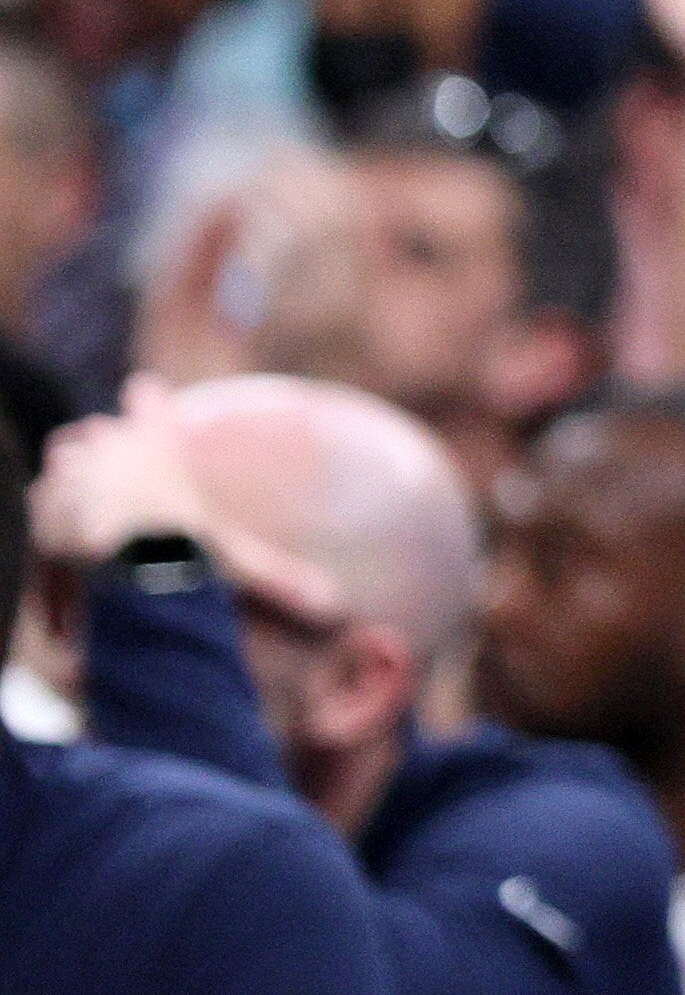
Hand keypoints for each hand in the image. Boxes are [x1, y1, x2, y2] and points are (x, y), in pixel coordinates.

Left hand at [31, 378, 354, 630]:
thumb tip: (333, 604)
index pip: (147, 397)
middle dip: (104, 447)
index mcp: (156, 439)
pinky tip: (60, 535)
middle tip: (112, 475)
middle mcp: (111, 440)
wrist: (115, 556)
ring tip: (83, 503)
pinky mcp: (41, 494)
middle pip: (99, 430)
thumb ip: (278, 579)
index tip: (142, 391)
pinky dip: (50, 511)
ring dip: (73, 476)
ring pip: (66, 456)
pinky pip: (43, 495)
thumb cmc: (179, 548)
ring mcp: (72, 464)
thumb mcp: (234, 562)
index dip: (145, 400)